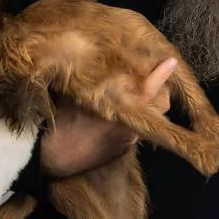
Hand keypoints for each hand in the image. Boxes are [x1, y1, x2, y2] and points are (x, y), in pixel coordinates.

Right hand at [37, 56, 176, 178]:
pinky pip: (133, 132)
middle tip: (149, 83)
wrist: (48, 156)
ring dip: (143, 109)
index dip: (162, 73)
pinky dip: (128, 124)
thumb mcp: (72, 91)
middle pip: (160, 105)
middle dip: (159, 94)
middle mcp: (130, 124)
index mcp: (119, 106)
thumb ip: (90, 79)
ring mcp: (127, 140)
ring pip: (147, 120)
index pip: (151, 87)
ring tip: (128, 100)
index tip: (171, 62)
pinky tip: (110, 122)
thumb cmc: (58, 119)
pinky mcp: (121, 151)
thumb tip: (95, 66)